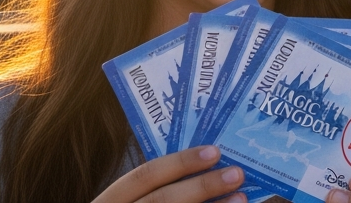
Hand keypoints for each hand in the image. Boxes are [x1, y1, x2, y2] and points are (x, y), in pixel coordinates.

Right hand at [93, 145, 245, 202]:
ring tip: (240, 198)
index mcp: (110, 202)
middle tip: (236, 174)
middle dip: (201, 186)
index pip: (143, 177)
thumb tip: (207, 167)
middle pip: (161, 200)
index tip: (214, 152)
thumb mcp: (134, 202)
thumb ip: (160, 189)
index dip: (179, 162)